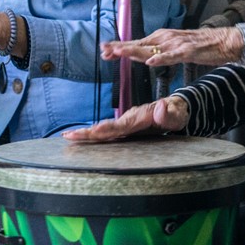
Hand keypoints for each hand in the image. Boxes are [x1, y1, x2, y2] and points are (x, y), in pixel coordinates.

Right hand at [63, 96, 188, 141]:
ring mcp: (125, 123)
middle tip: (69, 136)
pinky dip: (92, 134)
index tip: (95, 131)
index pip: (122, 125)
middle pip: (107, 127)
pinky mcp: (124, 127)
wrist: (174, 107)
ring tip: (67, 137)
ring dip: (86, 133)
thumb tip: (161, 106)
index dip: (109, 128)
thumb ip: (169, 113)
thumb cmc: (176, 113)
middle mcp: (129, 119)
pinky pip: (107, 131)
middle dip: (88, 132)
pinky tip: (79, 137)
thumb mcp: (177, 114)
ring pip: (104, 129)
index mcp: (140, 117)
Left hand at [101, 27, 242, 66]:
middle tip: (104, 50)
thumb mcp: (177, 48)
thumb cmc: (203, 46)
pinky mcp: (189, 50)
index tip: (104, 50)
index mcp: (163, 38)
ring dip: (134, 51)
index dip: (120, 46)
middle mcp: (167, 38)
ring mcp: (177, 44)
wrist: (226, 40)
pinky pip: (173, 56)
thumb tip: (147, 57)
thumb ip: (162, 51)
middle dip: (120, 48)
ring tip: (119, 53)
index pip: (137, 43)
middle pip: (139, 44)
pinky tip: (150, 62)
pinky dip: (161, 59)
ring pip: (152, 49)